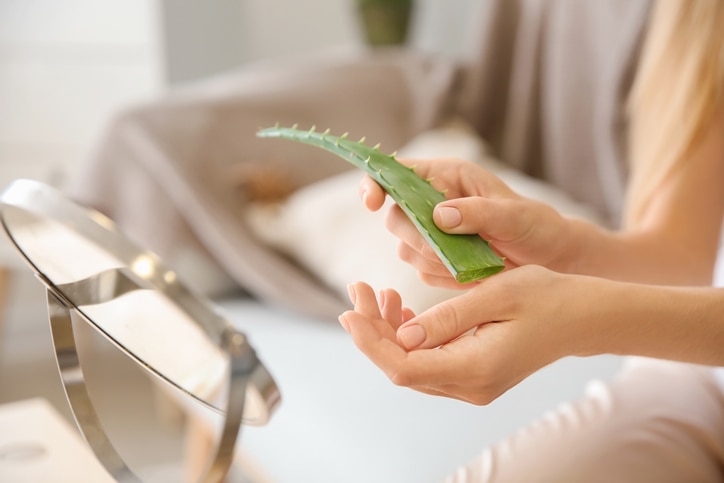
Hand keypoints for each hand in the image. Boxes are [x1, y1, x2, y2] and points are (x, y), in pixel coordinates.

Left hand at [339, 266, 598, 404]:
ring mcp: (472, 384)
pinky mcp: (474, 375)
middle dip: (373, 330)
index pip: (403, 366)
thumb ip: (448, 317)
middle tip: (358, 289)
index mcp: (475, 367)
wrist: (583, 316)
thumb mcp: (496, 294)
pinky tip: (402, 308)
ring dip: (388, 333)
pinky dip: (409, 337)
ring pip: (412, 365)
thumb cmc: (546, 297)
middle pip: (402, 368)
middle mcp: (470, 385)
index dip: (370, 342)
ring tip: (378, 293)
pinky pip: (429, 362)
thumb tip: (404, 334)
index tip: (350, 310)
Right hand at [359, 158, 572, 288]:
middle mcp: (434, 202)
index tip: (371, 201)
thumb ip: (479, 213)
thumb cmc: (537, 226)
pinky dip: (442, 276)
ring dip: (432, 259)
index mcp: (448, 176)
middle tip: (448, 249)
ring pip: (405, 248)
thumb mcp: (515, 217)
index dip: (376, 182)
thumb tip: (439, 215)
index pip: (397, 171)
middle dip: (416, 237)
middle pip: (395, 216)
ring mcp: (432, 233)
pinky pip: (422, 271)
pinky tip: (471, 273)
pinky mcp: (436, 261)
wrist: (550, 260)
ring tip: (471, 261)